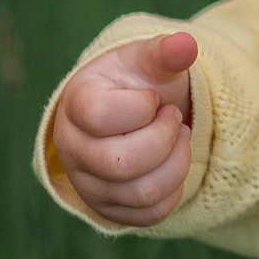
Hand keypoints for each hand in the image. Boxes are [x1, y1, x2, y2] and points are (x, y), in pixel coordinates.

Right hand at [52, 32, 197, 227]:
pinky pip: (149, 215)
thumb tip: (186, 43)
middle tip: (173, 118)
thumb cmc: (138, 82)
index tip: (153, 97)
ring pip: (140, 193)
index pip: (101, 116)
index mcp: (76, 104)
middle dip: (164, 138)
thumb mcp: (149, 60)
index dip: (141, 106)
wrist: (133, 112)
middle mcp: (71, 148)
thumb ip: (165, 52)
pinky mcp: (108, 208)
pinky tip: (173, 163)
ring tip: (179, 139)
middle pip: (121, 163)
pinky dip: (174, 189)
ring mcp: (87, 183)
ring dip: (177, 163)